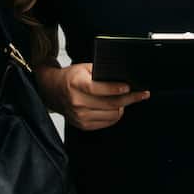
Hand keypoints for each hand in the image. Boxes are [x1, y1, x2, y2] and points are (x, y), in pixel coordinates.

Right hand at [34, 62, 148, 130]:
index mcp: (77, 84)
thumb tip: (121, 77)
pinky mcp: (82, 125)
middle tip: (141, 94)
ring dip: (122, 107)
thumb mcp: (84, 68)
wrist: (52, 90)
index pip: (100, 89)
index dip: (117, 89)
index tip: (129, 87)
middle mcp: (77, 102)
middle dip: (129, 99)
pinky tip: (116, 108)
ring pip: (111, 115)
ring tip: (126, 100)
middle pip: (110, 104)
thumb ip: (101, 72)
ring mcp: (79, 116)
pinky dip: (114, 115)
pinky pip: (106, 123)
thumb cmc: (71, 77)